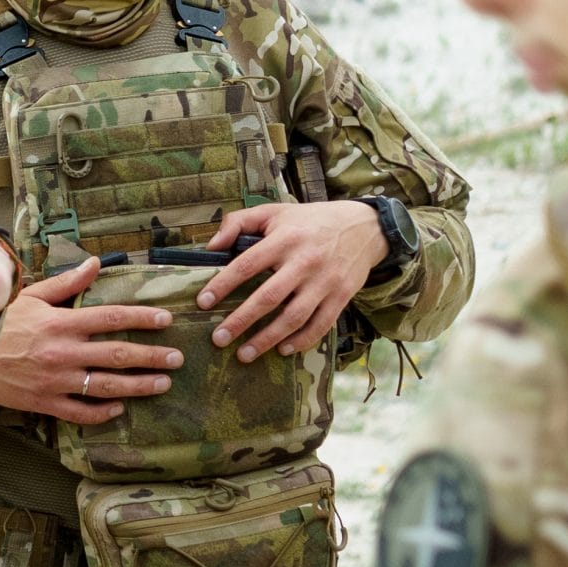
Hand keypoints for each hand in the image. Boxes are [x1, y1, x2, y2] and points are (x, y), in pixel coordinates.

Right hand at [0, 256, 182, 424]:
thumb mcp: (32, 296)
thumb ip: (67, 284)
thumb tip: (95, 264)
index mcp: (63, 323)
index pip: (113, 317)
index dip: (142, 318)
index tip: (166, 320)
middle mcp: (64, 352)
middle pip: (118, 354)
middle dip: (152, 356)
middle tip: (177, 359)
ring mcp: (56, 380)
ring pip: (106, 386)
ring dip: (138, 385)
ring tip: (162, 384)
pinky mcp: (44, 402)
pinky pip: (80, 412)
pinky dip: (102, 412)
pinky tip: (119, 409)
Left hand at [194, 201, 387, 362]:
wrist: (364, 227)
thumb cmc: (310, 221)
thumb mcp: (274, 211)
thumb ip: (238, 223)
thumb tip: (211, 247)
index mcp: (285, 238)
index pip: (247, 264)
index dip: (223, 284)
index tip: (203, 302)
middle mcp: (305, 261)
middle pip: (268, 297)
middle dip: (240, 321)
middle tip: (218, 339)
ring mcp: (325, 281)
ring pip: (293, 317)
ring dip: (268, 339)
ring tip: (244, 354)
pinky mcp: (342, 296)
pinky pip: (320, 325)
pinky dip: (301, 341)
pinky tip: (282, 350)